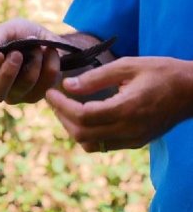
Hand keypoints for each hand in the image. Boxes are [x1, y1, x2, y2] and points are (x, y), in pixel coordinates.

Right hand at [0, 18, 61, 103]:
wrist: (48, 37)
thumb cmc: (20, 34)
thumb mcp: (8, 29)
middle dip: (6, 74)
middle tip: (17, 54)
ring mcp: (17, 95)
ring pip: (22, 87)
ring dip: (33, 62)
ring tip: (36, 45)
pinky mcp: (37, 95)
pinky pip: (44, 84)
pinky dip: (49, 63)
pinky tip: (49, 51)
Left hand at [45, 57, 192, 151]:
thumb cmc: (162, 72)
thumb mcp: (128, 66)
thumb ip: (95, 78)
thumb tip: (67, 86)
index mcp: (127, 108)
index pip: (83, 115)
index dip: (61, 105)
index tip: (50, 92)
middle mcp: (129, 129)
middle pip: (82, 134)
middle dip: (62, 117)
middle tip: (54, 100)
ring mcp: (133, 139)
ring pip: (90, 144)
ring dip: (72, 128)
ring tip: (65, 108)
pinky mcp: (135, 142)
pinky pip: (103, 145)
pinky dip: (87, 134)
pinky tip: (84, 116)